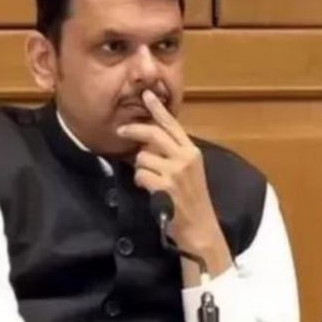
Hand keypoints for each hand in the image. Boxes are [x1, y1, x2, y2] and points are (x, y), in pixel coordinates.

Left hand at [117, 90, 231, 273]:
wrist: (200, 226)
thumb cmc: (191, 200)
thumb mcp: (189, 171)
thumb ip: (174, 154)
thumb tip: (149, 141)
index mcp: (192, 151)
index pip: (173, 125)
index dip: (158, 109)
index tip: (146, 95)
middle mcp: (186, 157)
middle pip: (154, 133)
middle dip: (134, 129)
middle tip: (121, 130)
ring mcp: (176, 171)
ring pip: (143, 156)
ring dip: (141, 168)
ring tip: (151, 181)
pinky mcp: (166, 185)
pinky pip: (141, 175)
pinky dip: (142, 182)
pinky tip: (152, 191)